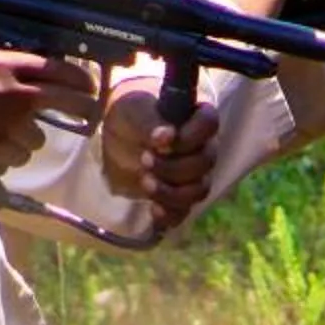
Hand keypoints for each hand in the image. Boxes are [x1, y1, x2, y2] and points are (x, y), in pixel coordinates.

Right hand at [0, 44, 98, 162]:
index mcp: (6, 63)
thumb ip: (1, 56)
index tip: (90, 86)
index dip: (80, 79)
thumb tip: (28, 60)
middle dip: (82, 107)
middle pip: (64, 101)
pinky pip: (18, 155)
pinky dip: (12, 153)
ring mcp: (3, 122)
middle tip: (88, 111)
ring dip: (31, 135)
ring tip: (15, 130)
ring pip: (39, 136)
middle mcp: (11, 92)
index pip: (57, 69)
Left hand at [97, 83, 223, 233]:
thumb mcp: (133, 111)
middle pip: (205, 162)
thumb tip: (165, 135)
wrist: (115, 139)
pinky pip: (185, 211)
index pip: (210, 124)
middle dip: (173, 166)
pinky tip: (153, 209)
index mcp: (195, 117)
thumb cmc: (129, 115)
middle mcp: (202, 146)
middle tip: (144, 159)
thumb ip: (150, 121)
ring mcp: (194, 174)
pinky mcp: (179, 196)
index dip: (191, 136)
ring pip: (199, 190)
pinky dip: (170, 214)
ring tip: (145, 182)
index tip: (162, 141)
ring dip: (172, 192)